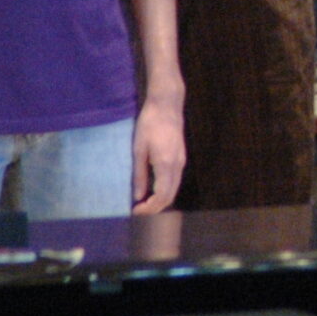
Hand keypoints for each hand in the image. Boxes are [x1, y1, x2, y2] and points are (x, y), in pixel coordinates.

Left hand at [130, 96, 185, 213]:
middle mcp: (178, 165)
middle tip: (137, 210)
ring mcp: (181, 161)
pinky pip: (174, 181)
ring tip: (143, 202)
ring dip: (160, 200)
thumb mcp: (139, 149)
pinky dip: (164, 190)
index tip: (135, 211)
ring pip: (173, 189)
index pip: (162, 196)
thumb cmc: (149, 123)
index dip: (149, 208)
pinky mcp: (181, 157)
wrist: (167, 104)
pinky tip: (151, 189)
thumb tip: (138, 196)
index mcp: (166, 164)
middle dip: (155, 208)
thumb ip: (139, 174)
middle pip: (170, 196)